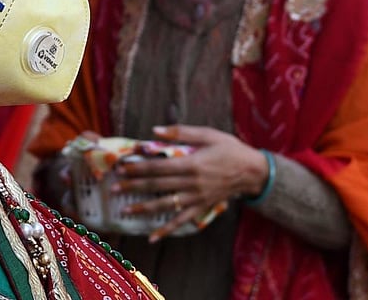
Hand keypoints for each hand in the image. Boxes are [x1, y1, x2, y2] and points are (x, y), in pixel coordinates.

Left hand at [112, 125, 268, 241]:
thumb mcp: (207, 134)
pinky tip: (153, 238)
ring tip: (124, 210)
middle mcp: (191, 183)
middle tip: (114, 188)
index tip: (122, 168)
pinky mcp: (201, 207)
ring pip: (165, 205)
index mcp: (191, 163)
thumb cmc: (229, 149)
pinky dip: (167, 230)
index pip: (158, 167)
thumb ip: (180, 132)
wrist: (253, 172)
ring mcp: (196, 198)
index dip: (139, 168)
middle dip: (134, 186)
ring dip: (143, 208)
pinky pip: (181, 221)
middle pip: (157, 185)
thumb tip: (154, 130)